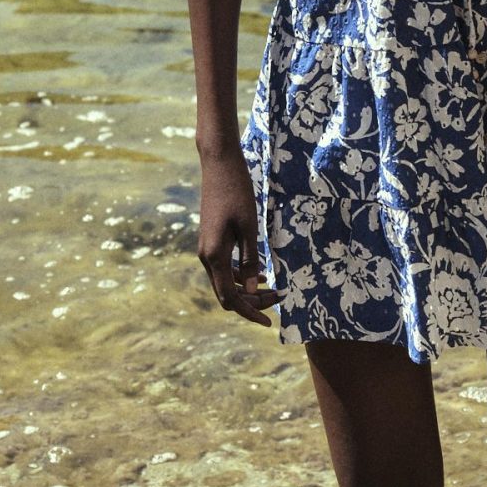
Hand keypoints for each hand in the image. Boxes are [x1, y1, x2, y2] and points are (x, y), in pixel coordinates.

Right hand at [196, 151, 278, 322]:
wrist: (219, 165)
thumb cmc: (237, 192)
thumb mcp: (250, 227)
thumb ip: (250, 259)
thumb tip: (254, 289)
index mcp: (215, 255)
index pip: (230, 297)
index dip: (250, 312)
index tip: (270, 322)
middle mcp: (207, 256)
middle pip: (228, 293)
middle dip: (252, 301)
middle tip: (279, 297)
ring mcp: (208, 249)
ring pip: (226, 281)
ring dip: (248, 288)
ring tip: (274, 288)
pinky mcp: (212, 241)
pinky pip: (225, 267)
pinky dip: (242, 274)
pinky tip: (261, 271)